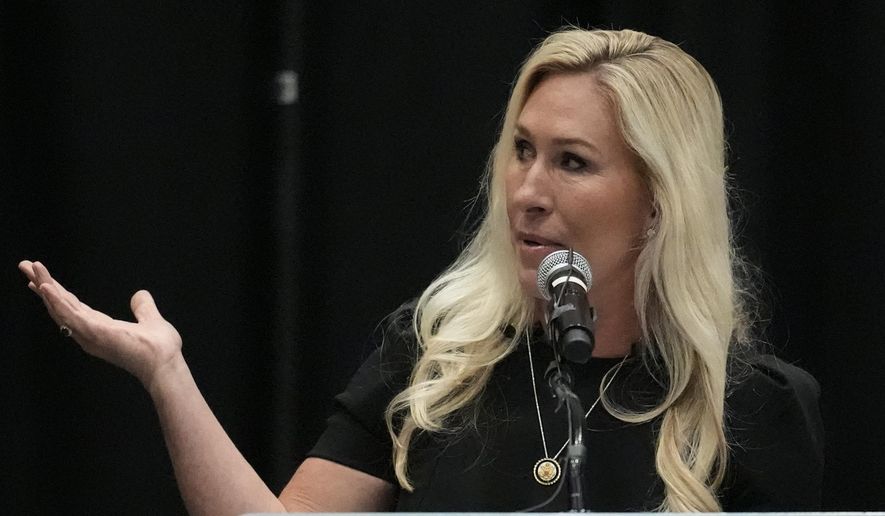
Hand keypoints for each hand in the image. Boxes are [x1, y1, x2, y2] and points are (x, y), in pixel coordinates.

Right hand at [18, 260, 182, 388]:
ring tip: (31, 268)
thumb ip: (143, 308)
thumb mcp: (150, 320)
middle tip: (25, 266)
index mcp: (100, 327)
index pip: (72, 307)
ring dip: (45, 287)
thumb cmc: (159, 349)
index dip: (56, 294)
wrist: (165, 362)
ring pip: (60, 308)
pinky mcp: (95, 333)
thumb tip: (140, 294)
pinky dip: (57, 302)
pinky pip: (70, 315)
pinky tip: (47, 287)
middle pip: (60, 305)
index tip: (41, 281)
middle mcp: (90, 331)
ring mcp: (90, 333)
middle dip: (42, 285)